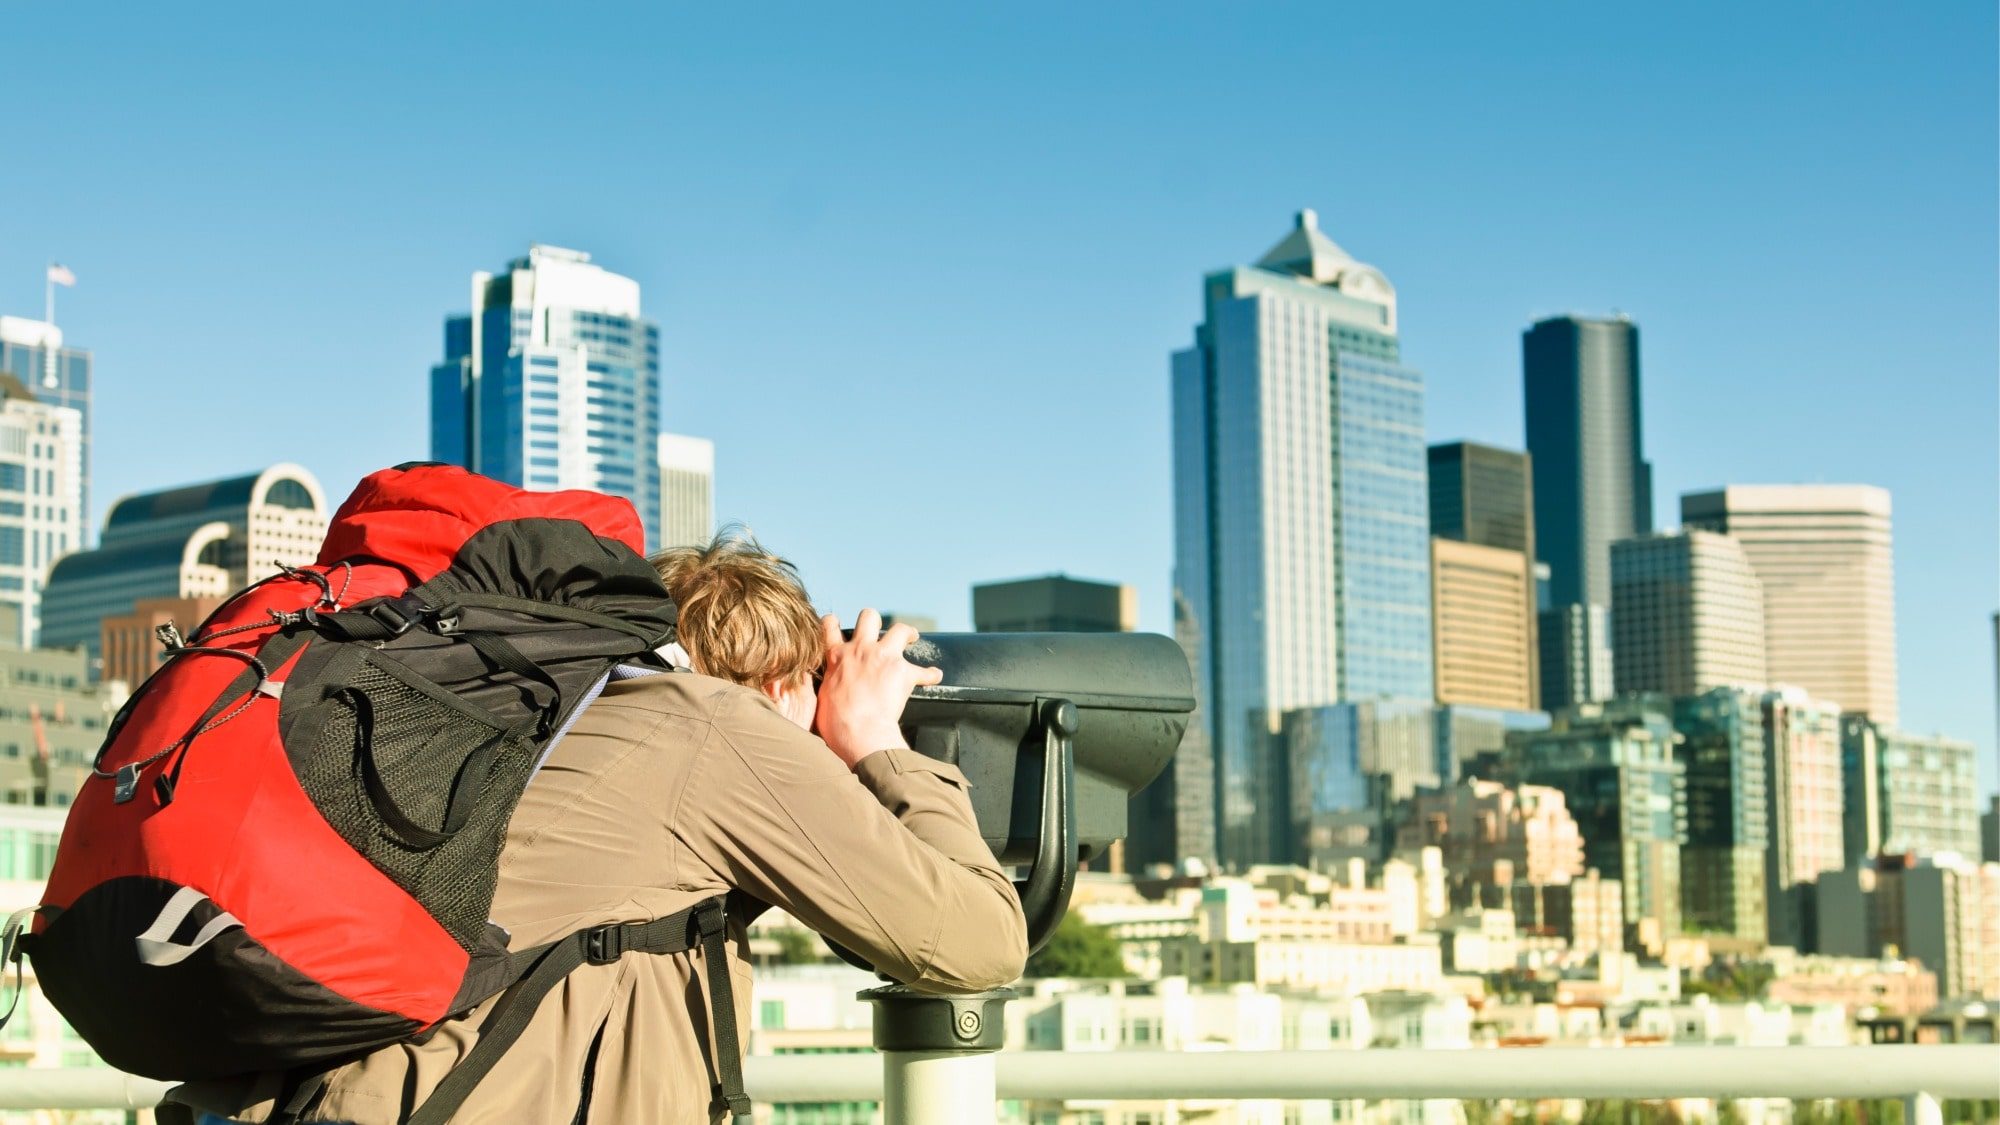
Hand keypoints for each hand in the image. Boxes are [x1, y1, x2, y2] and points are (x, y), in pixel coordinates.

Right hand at [813, 609, 942, 768]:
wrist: (858, 732)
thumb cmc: (836, 723)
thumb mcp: (820, 697)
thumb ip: (824, 684)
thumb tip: (824, 688)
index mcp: (837, 657)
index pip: (830, 627)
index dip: (833, 622)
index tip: (836, 623)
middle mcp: (860, 650)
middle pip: (868, 617)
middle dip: (874, 620)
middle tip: (880, 631)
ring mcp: (883, 657)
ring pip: (900, 630)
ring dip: (907, 633)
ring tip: (912, 637)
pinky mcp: (904, 672)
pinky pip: (924, 671)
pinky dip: (930, 674)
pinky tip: (934, 676)